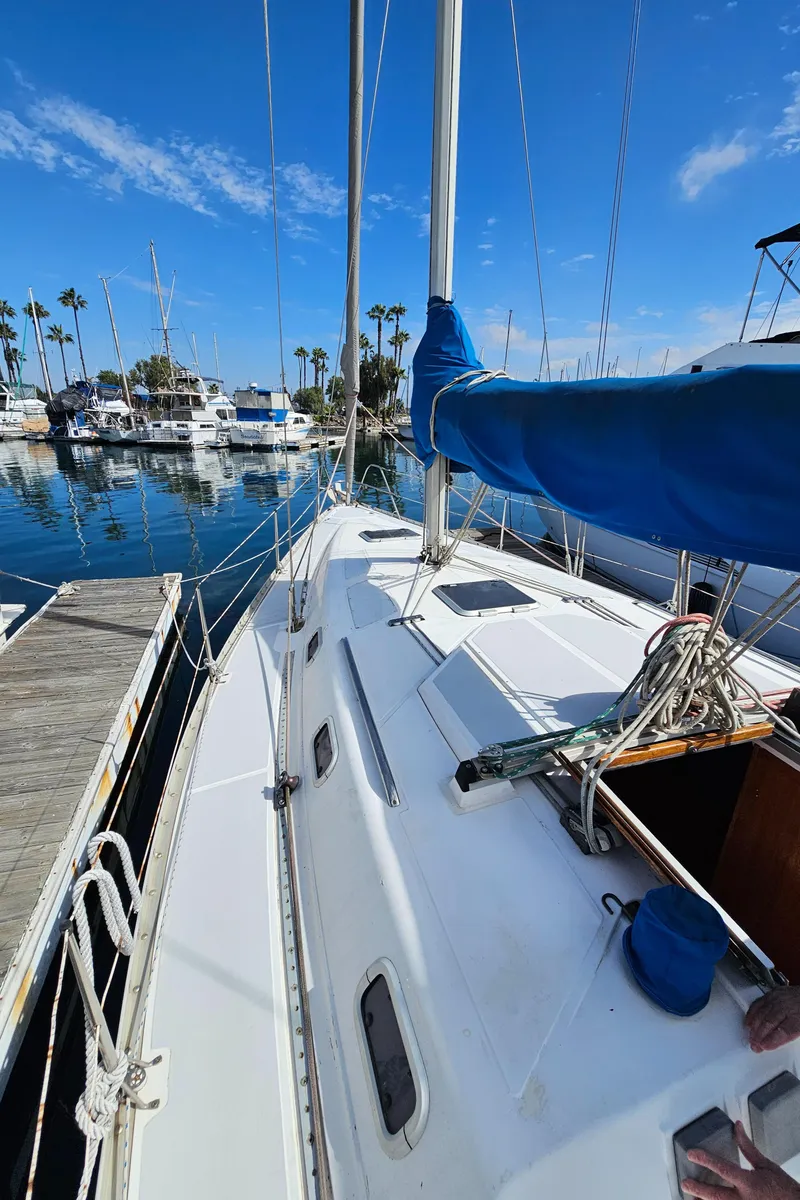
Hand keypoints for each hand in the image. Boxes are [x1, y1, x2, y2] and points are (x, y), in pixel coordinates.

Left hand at [682, 1121, 799, 1198]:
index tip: (692, 1154)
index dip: (706, 1160)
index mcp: (750, 1183)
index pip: (723, 1169)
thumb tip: (737, 1127)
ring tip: (691, 1199)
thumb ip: (748, 1147)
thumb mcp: (766, 1165)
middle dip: (698, 1189)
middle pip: (716, 1195)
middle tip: (685, 1183)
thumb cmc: (784, 1188)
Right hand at [746, 987, 799, 1052]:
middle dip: (759, 1035)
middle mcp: (787, 1006)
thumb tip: (775, 1043)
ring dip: (754, 1026)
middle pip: (770, 1022)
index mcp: (798, 1018)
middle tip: (754, 1045)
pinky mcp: (772, 993)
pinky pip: (758, 1003)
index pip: (784, 1031)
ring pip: (762, 1013)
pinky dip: (752, 1013)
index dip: (772, 1039)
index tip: (763, 1046)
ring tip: (751, 1036)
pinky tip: (749, 1022)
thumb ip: (790, 1034)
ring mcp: (778, 998)